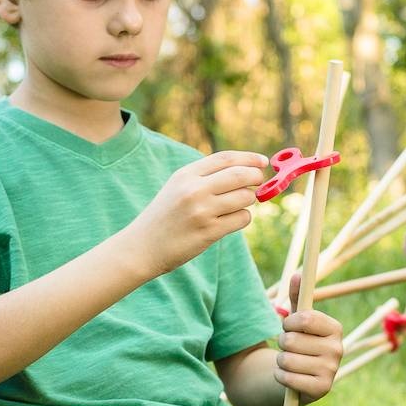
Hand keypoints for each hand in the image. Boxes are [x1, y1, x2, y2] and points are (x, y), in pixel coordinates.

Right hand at [128, 151, 267, 278]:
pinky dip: (242, 218)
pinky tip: (229, 222)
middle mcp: (194, 190)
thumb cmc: (165, 216)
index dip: (248, 158)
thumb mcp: (178, 187)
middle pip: (240, 175)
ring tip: (234, 206)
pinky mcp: (209, 232)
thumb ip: (206, 177)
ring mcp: (202, 211)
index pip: (225, 158)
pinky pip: (242, 219)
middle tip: (259, 182)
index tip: (262, 161)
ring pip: (245, 197)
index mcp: (185, 175)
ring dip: (248, 201)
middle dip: (256, 177)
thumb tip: (246, 170)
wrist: (142, 247)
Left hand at [275, 272, 342, 403]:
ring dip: (280, 362)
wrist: (299, 379)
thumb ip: (297, 298)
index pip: (305, 318)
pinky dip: (280, 377)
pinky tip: (288, 377)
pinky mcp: (322, 389)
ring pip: (287, 360)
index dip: (289, 323)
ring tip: (288, 363)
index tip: (288, 327)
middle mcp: (338, 349)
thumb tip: (298, 275)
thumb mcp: (297, 321)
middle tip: (288, 349)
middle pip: (292, 340)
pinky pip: (287, 378)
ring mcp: (332, 370)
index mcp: (335, 328)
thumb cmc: (299, 344)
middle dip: (282, 344)